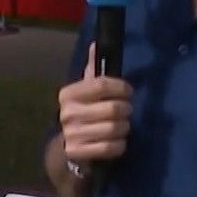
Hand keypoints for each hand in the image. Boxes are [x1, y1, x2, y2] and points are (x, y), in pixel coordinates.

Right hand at [59, 45, 134, 167]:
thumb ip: (93, 69)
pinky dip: (119, 144)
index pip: (101, 85)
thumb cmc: (84, 112)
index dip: (121, 87)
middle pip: (112, 108)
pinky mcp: (78, 152)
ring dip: (124, 128)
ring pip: (114, 128)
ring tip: (121, 126)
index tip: (128, 91)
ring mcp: (72, 134)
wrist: (68, 147)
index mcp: (69, 94)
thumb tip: (96, 43)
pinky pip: (111, 147)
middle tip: (126, 111)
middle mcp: (68, 113)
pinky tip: (117, 141)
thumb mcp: (86, 90)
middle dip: (125, 110)